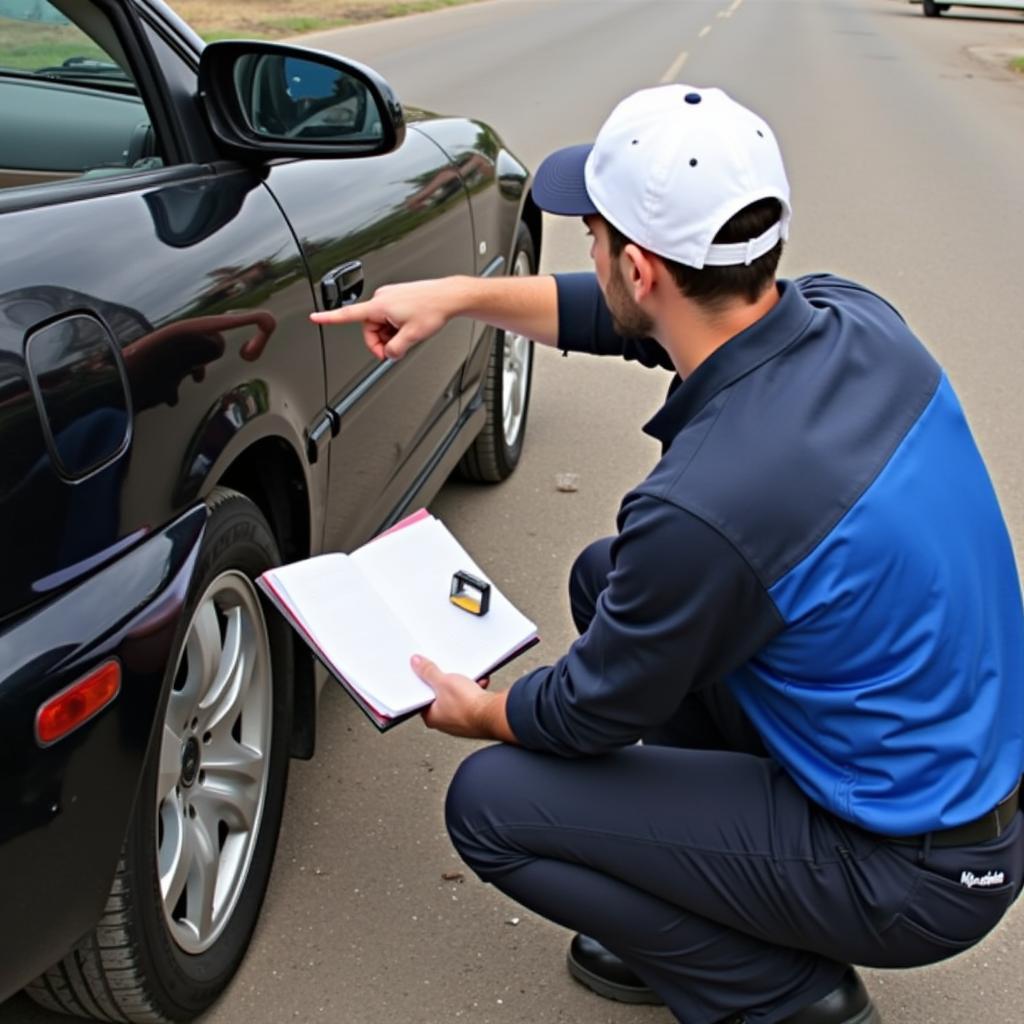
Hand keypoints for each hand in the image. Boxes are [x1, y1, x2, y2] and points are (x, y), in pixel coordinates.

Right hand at [310, 278, 465, 360]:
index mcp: (379, 305)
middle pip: (369, 327)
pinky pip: (388, 317)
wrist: (447, 296)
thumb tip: (388, 355)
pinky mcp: (396, 298)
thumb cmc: (432, 309)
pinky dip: (394, 326)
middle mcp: (381, 298)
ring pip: (379, 324)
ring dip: (389, 334)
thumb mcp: (412, 336)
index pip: (348, 314)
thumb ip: (395, 350)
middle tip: (394, 351)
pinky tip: (407, 328)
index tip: (315, 318)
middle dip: (379, 341)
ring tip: (406, 336)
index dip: (329, 318)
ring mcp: (389, 297)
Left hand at [413, 654, 502, 739]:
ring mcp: (462, 722)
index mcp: (432, 717)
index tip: (428, 672)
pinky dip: (475, 692)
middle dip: (448, 683)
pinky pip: (472, 701)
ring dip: (464, 687)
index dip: (425, 683)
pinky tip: (479, 684)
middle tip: (452, 675)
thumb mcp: (443, 682)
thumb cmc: (468, 707)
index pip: (422, 697)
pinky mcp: (476, 718)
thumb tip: (417, 664)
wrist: (494, 714)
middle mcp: (446, 723)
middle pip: (441, 696)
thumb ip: (428, 672)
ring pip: (459, 698)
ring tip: (468, 680)